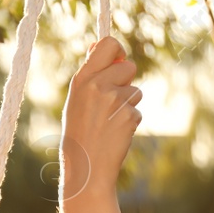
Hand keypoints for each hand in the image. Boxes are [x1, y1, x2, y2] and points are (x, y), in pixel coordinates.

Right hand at [59, 36, 142, 198]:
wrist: (85, 169)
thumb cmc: (79, 133)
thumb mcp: (76, 100)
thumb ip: (91, 74)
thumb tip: (100, 45)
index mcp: (82, 79)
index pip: (109, 44)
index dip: (117, 51)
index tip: (116, 62)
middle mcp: (98, 86)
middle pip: (129, 66)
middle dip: (126, 81)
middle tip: (111, 101)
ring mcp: (114, 101)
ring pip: (135, 91)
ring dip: (128, 104)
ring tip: (109, 122)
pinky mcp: (128, 116)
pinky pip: (137, 111)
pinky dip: (129, 121)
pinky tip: (115, 134)